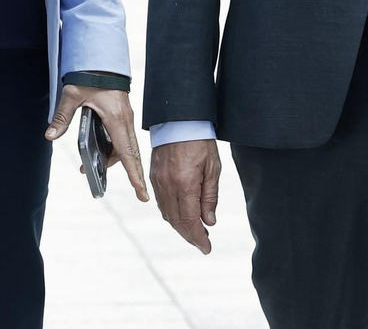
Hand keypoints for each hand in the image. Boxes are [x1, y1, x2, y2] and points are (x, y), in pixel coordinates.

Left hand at [44, 84, 148, 201]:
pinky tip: (97, 151)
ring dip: (114, 159)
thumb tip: (50, 135)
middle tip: (139, 194)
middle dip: (134, 174)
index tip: (142, 192)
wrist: (102, 60)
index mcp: (116, 119)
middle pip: (131, 154)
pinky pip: (122, 137)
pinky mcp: (123, 114)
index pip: (128, 153)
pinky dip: (115, 149)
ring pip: (126, 146)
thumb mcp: (72, 95)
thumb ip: (63, 116)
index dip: (135, 174)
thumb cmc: (90, 75)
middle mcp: (125, 120)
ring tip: (86, 168)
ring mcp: (126, 117)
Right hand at [151, 139, 221, 253]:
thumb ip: (210, 197)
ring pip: (167, 214)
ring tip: (195, 232)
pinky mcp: (154, 177)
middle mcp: (168, 186)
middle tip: (203, 244)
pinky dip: (171, 214)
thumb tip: (209, 222)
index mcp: (184, 184)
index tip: (206, 248)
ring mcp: (158, 182)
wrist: (179, 119)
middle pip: (177, 221)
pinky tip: (181, 217)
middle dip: (190, 236)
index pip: (190, 220)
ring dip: (180, 227)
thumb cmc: (200, 140)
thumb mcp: (213, 168)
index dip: (198, 238)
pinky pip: (161, 203)